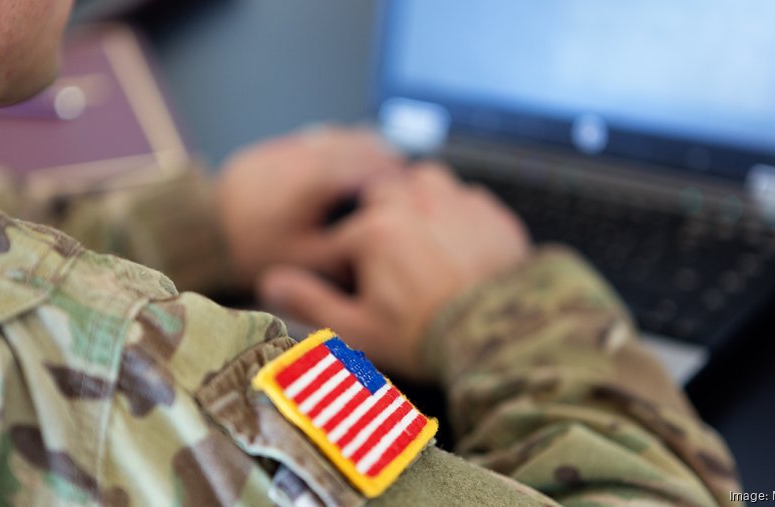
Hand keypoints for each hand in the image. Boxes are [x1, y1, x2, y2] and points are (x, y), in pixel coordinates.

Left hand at [215, 126, 404, 289]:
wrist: (199, 233)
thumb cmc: (252, 251)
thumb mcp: (305, 261)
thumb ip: (349, 248)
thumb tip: (382, 241)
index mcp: (316, 179)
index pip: (371, 166)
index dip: (397, 178)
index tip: (413, 190)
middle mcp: (303, 154)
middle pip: (358, 144)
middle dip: (385, 159)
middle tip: (404, 177)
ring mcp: (285, 148)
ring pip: (336, 137)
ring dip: (362, 149)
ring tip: (381, 167)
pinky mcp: (270, 151)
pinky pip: (314, 140)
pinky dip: (336, 148)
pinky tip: (344, 163)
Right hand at [259, 163, 530, 379]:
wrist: (505, 336)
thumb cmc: (426, 336)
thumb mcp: (359, 329)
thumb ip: (311, 301)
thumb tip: (270, 282)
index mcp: (374, 232)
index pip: (341, 239)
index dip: (343, 266)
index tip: (355, 287)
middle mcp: (413, 203)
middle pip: (380, 196)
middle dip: (376, 220)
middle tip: (386, 258)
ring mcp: (456, 202)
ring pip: (424, 180)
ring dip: (415, 199)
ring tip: (419, 236)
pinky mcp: (490, 212)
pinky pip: (464, 196)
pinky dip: (455, 211)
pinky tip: (458, 243)